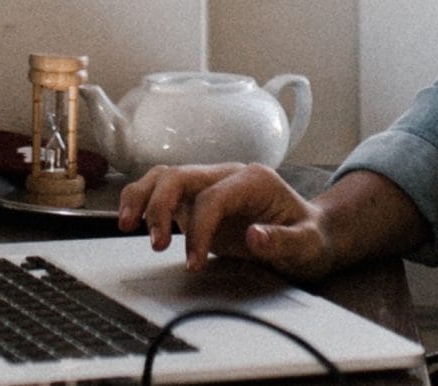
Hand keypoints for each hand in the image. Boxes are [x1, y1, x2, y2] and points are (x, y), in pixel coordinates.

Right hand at [116, 164, 337, 279]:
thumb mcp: (309, 245)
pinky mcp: (197, 200)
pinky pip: (162, 191)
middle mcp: (227, 175)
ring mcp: (209, 185)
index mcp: (254, 180)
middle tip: (154, 244)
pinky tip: (132, 222)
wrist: (311, 234)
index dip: (198, 229)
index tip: (193, 262)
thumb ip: (285, 241)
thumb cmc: (310, 238)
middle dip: (159, 207)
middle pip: (180, 176)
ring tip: (125, 225)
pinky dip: (143, 202)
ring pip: (164, 177)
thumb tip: (255, 236)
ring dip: (142, 198)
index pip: (212, 197)